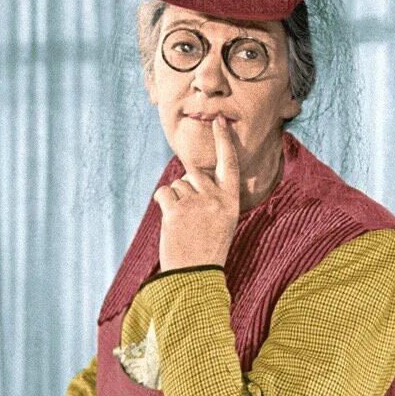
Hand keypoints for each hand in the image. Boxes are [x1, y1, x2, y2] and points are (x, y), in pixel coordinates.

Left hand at [153, 115, 239, 270]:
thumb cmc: (207, 249)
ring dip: (175, 200)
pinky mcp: (176, 209)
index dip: (224, 141)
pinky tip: (170, 221)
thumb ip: (211, 197)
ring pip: (178, 184)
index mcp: (231, 201)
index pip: (229, 164)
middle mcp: (216, 198)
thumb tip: (188, 177)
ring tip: (183, 224)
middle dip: (187, 190)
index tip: (218, 120)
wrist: (196, 276)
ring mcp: (197, 203)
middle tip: (191, 218)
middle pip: (194, 175)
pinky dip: (163, 203)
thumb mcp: (221, 221)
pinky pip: (164, 192)